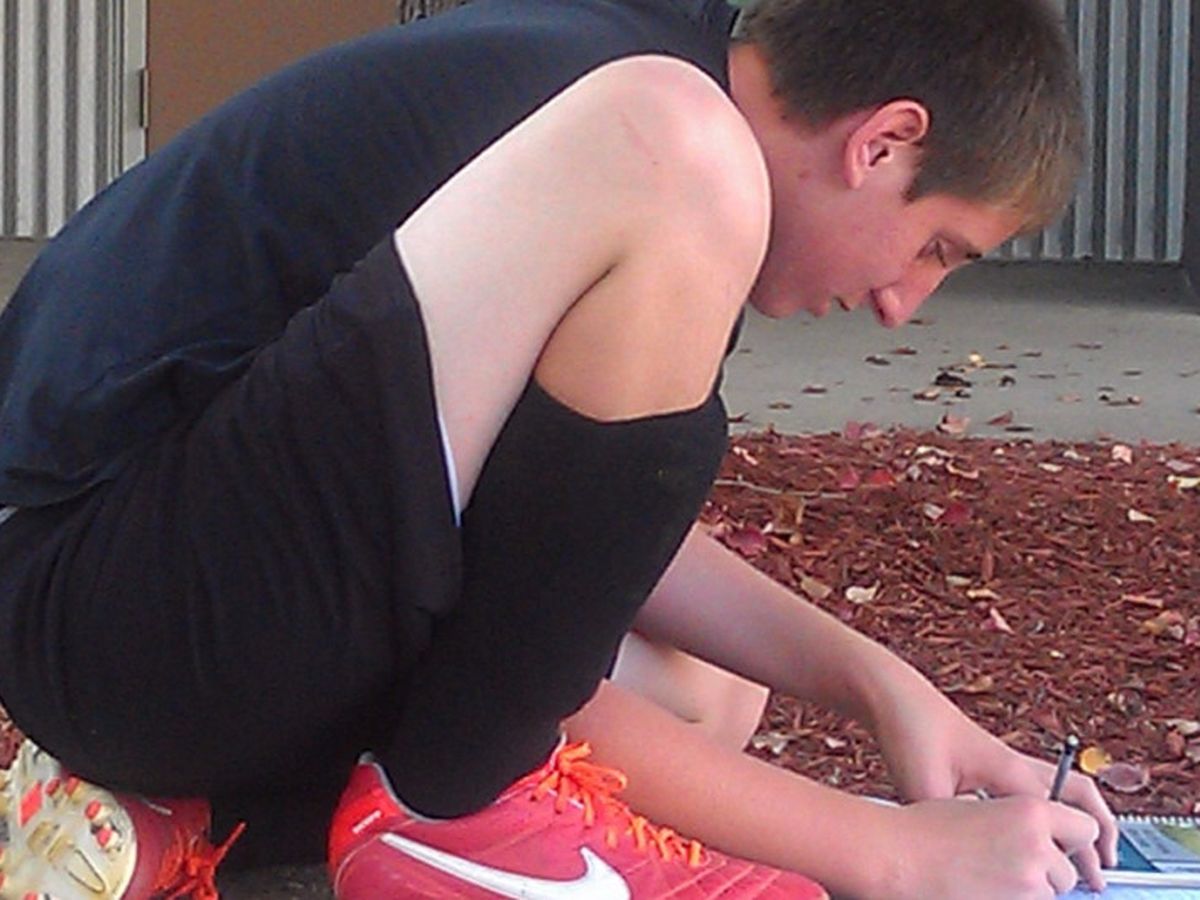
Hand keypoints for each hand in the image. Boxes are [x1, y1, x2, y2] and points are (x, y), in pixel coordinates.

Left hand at [865, 664, 1117, 887]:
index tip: (1091, 879)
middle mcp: (1014, 764)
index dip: (1082, 850)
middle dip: (1097, 829)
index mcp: (1010, 772)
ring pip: (1056, 789)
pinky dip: (1044, 810)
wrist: (893, 697)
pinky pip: (1030, 788)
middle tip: (1104, 864)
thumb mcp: (925, 787)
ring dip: (1073, 818)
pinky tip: (1028, 831)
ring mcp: (1001, 760)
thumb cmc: (911, 731)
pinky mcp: (984, 762)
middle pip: (1078, 794)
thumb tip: (957, 858)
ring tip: (1075, 851)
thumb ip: (949, 826)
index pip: (1065, 817)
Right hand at [880, 795, 1102, 898]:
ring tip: (989, 877)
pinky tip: (984, 888)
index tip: (1062, 844)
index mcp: (1031, 811)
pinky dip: (1014, 899)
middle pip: (1067, 870)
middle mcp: (1037, 845)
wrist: (897, 854)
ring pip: (1049, 894)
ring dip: (1030, 890)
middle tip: (1010, 863)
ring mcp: (1028, 882)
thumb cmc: (925, 828)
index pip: (1086, 828)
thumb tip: (1042, 841)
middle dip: (1047, 871)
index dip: (1072, 837)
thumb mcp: (979, 807)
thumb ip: (1019, 823)